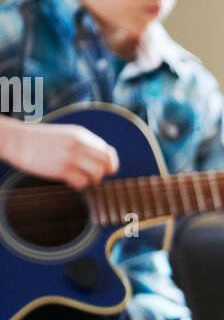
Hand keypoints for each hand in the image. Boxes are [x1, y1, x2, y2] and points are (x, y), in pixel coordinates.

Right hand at [1, 118, 118, 187]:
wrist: (17, 140)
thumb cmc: (40, 140)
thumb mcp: (66, 135)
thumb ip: (83, 144)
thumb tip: (100, 159)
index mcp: (82, 134)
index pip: (108, 151)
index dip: (109, 163)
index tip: (104, 169)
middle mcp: (79, 144)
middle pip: (106, 164)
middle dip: (102, 173)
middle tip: (90, 176)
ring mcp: (71, 156)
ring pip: (97, 174)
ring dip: (91, 180)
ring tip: (79, 177)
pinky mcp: (61, 169)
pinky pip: (81, 182)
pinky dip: (78, 184)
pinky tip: (68, 180)